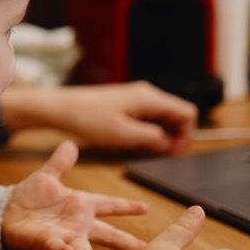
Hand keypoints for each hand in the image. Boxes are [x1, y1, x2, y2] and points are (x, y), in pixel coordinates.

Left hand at [0, 81, 196, 154]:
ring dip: (159, 136)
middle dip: (173, 137)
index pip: (187, 113)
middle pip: (176, 115)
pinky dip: (147, 132)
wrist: (62, 108)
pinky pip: (148, 118)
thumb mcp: (124, 134)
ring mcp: (137, 98)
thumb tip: (168, 143)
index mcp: (150, 98)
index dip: (186, 136)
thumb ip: (152, 138)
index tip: (173, 153)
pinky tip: (134, 144)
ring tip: (144, 150)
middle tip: (159, 155)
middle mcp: (147, 94)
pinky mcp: (127, 104)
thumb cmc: (89, 118)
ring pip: (162, 118)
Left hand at [0, 140, 147, 249]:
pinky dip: (63, 249)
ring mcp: (65, 236)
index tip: (146, 208)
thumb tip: (70, 144)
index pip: (110, 205)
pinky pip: (58, 247)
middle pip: (109, 235)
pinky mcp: (48, 243)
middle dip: (127, 243)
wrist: (5, 211)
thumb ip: (60, 162)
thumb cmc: (28, 197)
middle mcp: (79, 225)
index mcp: (82, 206)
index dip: (127, 206)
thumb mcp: (47, 177)